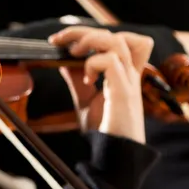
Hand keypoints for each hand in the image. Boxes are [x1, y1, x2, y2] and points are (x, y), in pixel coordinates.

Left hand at [50, 26, 152, 141]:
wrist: (116, 157)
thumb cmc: (105, 131)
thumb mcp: (86, 99)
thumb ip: (77, 78)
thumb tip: (62, 60)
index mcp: (125, 74)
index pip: (124, 39)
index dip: (95, 33)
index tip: (64, 41)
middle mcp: (130, 75)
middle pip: (116, 34)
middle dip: (83, 32)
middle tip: (58, 41)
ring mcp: (129, 82)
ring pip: (116, 41)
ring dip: (89, 41)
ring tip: (73, 54)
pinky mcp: (124, 93)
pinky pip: (111, 62)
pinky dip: (93, 64)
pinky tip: (86, 80)